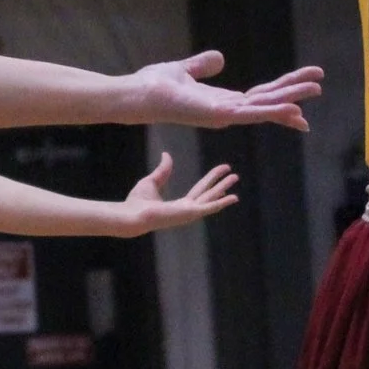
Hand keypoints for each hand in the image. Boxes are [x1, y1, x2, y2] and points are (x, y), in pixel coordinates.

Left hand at [113, 154, 239, 234]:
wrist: (133, 213)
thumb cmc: (137, 201)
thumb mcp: (152, 180)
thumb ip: (163, 169)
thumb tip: (166, 155)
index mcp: (180, 204)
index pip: (200, 190)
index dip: (211, 180)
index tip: (222, 171)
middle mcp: (187, 210)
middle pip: (209, 193)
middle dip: (221, 184)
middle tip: (235, 175)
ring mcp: (190, 213)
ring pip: (211, 198)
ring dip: (224, 188)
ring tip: (236, 177)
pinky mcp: (190, 214)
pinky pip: (210, 207)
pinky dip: (222, 202)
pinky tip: (234, 197)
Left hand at [123, 53, 323, 131]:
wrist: (139, 94)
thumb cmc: (156, 86)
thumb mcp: (186, 70)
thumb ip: (203, 65)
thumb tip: (220, 58)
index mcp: (224, 101)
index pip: (261, 94)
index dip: (284, 87)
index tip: (307, 80)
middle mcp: (228, 111)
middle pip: (269, 100)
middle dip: (295, 92)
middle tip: (320, 83)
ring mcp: (225, 115)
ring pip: (266, 106)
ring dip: (291, 100)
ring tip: (315, 89)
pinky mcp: (218, 115)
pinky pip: (251, 112)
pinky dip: (272, 111)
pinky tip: (292, 108)